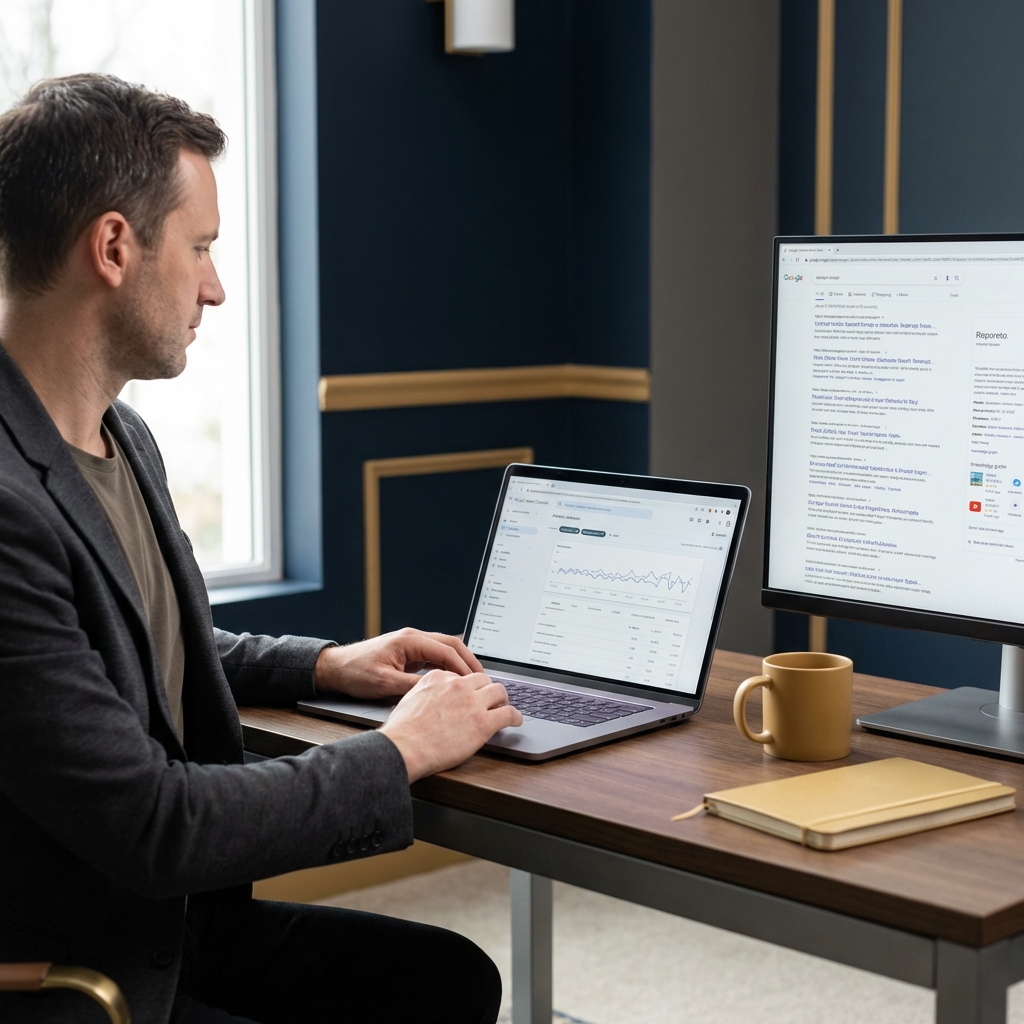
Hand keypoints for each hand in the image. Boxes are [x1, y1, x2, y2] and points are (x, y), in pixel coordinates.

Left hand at [314, 628, 483, 700]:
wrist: (336, 668)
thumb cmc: (355, 672)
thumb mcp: (384, 683)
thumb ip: (412, 686)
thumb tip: (437, 691)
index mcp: (409, 640)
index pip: (446, 650)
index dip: (463, 667)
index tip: (474, 681)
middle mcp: (413, 638)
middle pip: (451, 644)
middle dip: (469, 660)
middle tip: (482, 678)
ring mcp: (412, 645)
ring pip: (445, 649)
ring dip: (460, 663)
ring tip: (473, 680)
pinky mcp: (409, 653)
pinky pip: (435, 657)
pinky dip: (448, 666)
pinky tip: (454, 680)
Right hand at [380, 670, 522, 781]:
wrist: (403, 748)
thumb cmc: (401, 732)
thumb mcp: (409, 699)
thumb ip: (425, 694)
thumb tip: (431, 700)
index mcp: (438, 678)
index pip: (461, 676)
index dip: (467, 687)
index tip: (469, 695)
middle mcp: (457, 685)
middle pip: (482, 680)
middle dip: (486, 690)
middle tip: (489, 701)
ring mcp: (472, 703)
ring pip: (499, 691)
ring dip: (502, 700)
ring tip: (503, 708)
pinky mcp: (483, 722)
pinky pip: (508, 713)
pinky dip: (516, 717)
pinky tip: (516, 721)